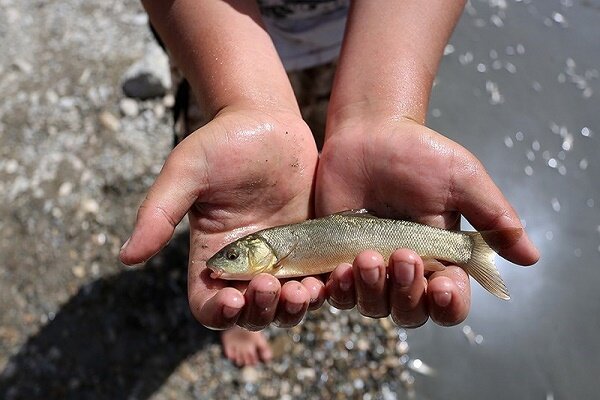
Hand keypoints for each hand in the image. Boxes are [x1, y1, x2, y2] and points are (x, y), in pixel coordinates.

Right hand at [120, 107, 325, 329]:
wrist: (269, 122)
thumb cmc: (222, 142)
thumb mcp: (187, 172)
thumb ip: (159, 213)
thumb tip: (125, 257)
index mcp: (213, 254)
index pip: (209, 304)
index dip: (218, 313)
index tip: (231, 298)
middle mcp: (247, 265)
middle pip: (252, 314)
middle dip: (262, 311)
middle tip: (272, 285)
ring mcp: (281, 258)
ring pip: (288, 306)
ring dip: (295, 308)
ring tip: (304, 290)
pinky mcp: (311, 247)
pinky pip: (320, 282)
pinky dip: (325, 289)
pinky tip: (331, 276)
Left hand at [317, 115, 538, 326]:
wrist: (368, 134)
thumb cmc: (419, 154)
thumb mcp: (463, 180)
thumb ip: (493, 218)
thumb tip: (532, 257)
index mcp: (440, 259)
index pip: (449, 302)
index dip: (448, 305)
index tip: (443, 286)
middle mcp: (405, 272)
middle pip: (411, 312)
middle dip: (408, 292)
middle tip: (404, 255)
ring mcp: (370, 269)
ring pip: (373, 307)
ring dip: (372, 290)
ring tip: (366, 256)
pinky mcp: (337, 259)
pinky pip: (337, 293)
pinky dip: (340, 290)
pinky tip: (340, 270)